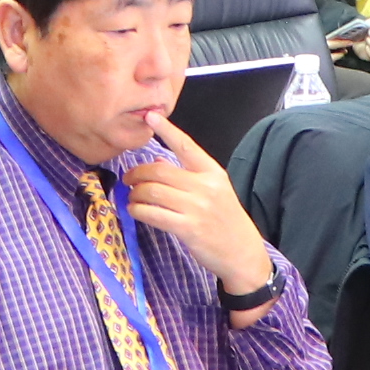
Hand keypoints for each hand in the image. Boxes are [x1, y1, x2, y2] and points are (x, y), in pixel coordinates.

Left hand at [120, 121, 273, 297]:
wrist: (242, 253)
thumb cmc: (226, 220)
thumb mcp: (216, 190)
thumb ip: (190, 174)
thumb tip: (157, 161)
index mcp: (212, 172)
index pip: (186, 145)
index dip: (166, 129)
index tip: (150, 116)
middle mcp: (205, 186)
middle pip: (159, 171)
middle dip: (137, 173)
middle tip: (128, 179)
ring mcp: (196, 208)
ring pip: (152, 191)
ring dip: (135, 193)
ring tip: (131, 197)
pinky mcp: (187, 228)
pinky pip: (152, 214)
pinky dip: (137, 210)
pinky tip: (135, 210)